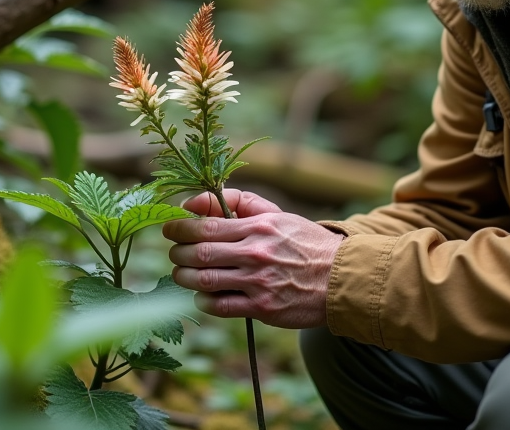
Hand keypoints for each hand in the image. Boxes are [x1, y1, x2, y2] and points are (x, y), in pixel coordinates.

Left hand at [162, 189, 343, 328]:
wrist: (341, 277)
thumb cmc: (306, 243)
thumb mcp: (277, 215)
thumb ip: (239, 203)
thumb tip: (198, 202)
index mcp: (259, 227)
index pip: (205, 226)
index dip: (178, 229)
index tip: (168, 230)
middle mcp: (256, 253)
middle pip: (198, 254)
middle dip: (177, 255)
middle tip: (174, 254)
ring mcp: (259, 282)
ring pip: (204, 281)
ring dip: (184, 278)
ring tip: (182, 275)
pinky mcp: (263, 307)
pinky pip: (220, 306)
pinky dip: (204, 301)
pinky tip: (203, 295)